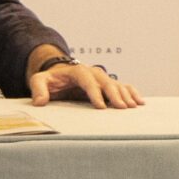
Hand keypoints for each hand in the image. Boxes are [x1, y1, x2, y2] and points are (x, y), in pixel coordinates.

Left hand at [29, 61, 143, 109]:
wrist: (59, 74)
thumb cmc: (50, 79)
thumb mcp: (39, 81)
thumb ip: (38, 89)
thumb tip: (39, 101)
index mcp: (77, 71)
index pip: (87, 80)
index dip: (94, 93)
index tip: (100, 106)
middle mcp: (92, 72)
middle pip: (106, 82)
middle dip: (114, 95)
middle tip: (121, 108)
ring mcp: (101, 78)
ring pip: (116, 84)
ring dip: (125, 95)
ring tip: (132, 107)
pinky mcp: (107, 85)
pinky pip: (123, 86)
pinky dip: (132, 92)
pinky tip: (139, 102)